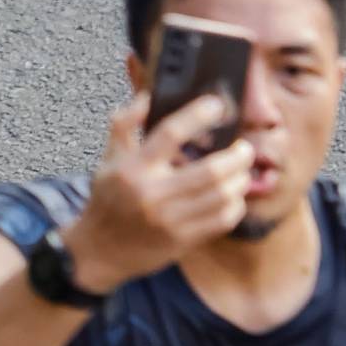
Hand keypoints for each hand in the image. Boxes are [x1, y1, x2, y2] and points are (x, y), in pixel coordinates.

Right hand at [65, 92, 255, 293]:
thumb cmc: (108, 197)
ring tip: (242, 170)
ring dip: (240, 180)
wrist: (101, 249)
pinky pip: (221, 221)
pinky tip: (234, 196)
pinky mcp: (182, 240)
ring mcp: (169, 220)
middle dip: (236, 156)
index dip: (197, 115)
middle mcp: (152, 193)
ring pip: (221, 196)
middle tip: (245, 147)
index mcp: (133, 168)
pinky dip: (235, 205)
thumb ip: (125, 124)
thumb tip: (149, 96)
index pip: (170, 134)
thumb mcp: (109, 157)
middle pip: (209, 170)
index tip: (217, 104)